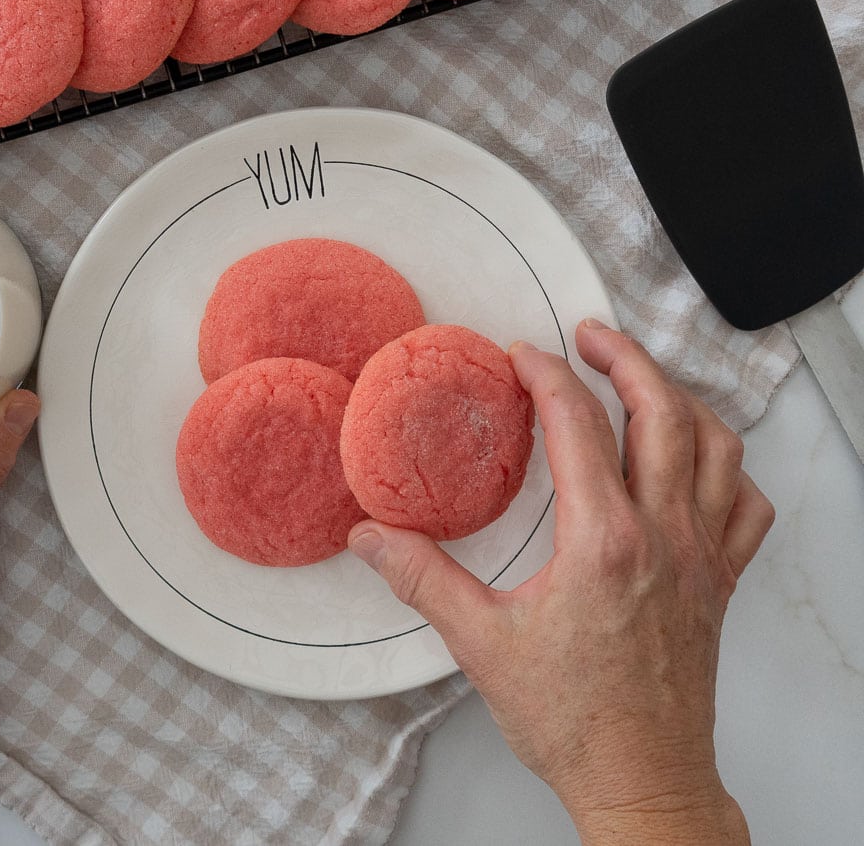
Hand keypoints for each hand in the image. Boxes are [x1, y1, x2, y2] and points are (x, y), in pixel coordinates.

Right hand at [348, 320, 773, 841]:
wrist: (642, 780)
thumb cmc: (572, 719)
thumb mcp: (480, 642)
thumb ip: (420, 577)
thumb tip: (368, 536)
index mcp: (602, 540)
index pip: (579, 423)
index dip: (547, 374)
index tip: (521, 355)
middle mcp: (663, 535)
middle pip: (663, 411)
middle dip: (625, 357)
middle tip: (589, 334)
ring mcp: (702, 557)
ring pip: (716, 447)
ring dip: (680, 399)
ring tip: (641, 380)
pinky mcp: (720, 582)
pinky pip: (747, 506)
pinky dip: (727, 468)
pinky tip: (696, 463)